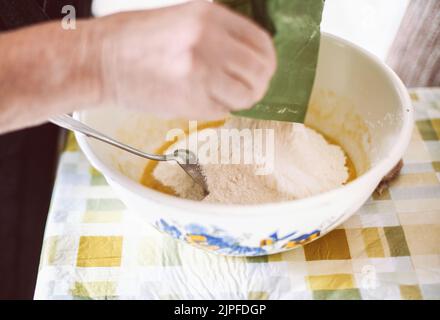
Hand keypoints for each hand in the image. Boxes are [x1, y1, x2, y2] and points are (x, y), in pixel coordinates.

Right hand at [93, 0, 276, 119]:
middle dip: (259, 84)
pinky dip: (218, 109)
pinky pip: (222, 110)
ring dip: (241, 100)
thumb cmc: (135, 39)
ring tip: (226, 97)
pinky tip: (202, 101)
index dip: (266, 60)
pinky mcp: (189, 99)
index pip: (261, 42)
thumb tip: (247, 56)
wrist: (100, 60)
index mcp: (209, 16)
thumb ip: (218, 33)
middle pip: (260, 71)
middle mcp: (210, 41)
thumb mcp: (182, 19)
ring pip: (246, 94)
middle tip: (249, 89)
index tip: (262, 70)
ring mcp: (201, 71)